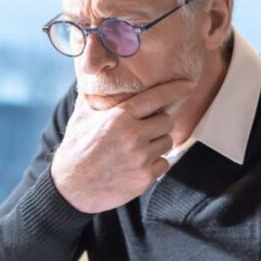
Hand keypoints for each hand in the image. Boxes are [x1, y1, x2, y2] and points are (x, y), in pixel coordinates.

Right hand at [50, 79, 191, 212]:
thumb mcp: (80, 117)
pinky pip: (164, 163)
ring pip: (167, 142)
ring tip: (138, 148)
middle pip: (166, 121)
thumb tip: (91, 73)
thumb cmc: (76, 149)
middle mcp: (133, 135)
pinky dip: (155, 163)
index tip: (189, 84)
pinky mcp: (145, 177)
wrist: (72, 188)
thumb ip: (93, 96)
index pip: (156, 98)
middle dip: (158, 123)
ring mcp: (141, 158)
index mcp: (119, 117)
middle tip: (144, 129)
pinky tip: (137, 164)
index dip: (176, 89)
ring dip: (157, 143)